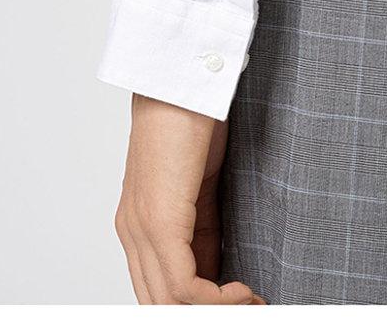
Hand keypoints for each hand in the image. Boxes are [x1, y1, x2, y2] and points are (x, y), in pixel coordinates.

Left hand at [114, 94, 264, 303]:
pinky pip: (183, 286)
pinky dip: (216, 300)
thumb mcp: (200, 184)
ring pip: (169, 303)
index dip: (202, 305)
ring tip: (253, 306)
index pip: (162, 286)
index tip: (242, 303)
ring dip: (216, 312)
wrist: (181, 79)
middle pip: (160, 303)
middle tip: (252, 311)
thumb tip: (220, 265)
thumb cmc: (191, 118)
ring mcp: (140, 228)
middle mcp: (133, 230)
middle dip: (208, 314)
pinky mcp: (158, 222)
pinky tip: (243, 291)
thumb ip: (203, 225)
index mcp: (140, 221)